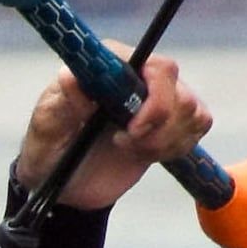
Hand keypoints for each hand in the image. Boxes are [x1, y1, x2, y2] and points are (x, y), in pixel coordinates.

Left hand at [16, 56, 211, 211]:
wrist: (62, 183)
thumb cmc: (49, 148)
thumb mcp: (47, 126)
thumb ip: (62, 102)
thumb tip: (70, 76)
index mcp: (111, 64)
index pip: (158, 67)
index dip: (156, 101)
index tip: (131, 130)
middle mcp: (139, 74)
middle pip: (181, 91)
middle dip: (159, 127)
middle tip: (122, 143)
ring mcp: (158, 97)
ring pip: (193, 111)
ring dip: (165, 140)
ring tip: (128, 148)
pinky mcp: (170, 123)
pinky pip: (199, 125)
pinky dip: (177, 146)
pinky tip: (147, 153)